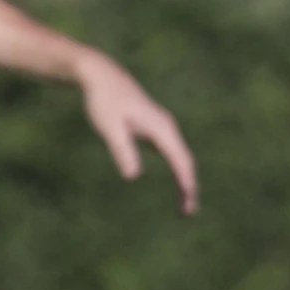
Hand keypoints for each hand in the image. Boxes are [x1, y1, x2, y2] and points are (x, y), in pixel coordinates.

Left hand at [76, 50, 199, 215]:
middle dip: (189, 187)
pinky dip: (177, 170)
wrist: (100, 75)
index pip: (180, 162)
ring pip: (181, 157)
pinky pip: (173, 153)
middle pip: (185, 161)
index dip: (186, 185)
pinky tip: (174, 182)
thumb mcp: (109, 128)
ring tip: (184, 205)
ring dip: (185, 180)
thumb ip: (122, 150)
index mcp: (161, 129)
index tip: (188, 206)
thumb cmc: (104, 101)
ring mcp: (163, 127)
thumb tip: (133, 176)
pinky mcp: (155, 129)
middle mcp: (167, 127)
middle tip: (188, 213)